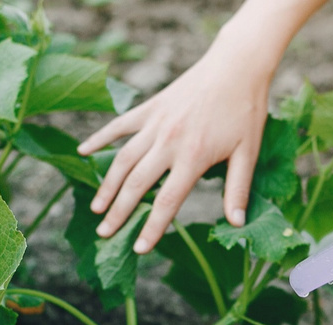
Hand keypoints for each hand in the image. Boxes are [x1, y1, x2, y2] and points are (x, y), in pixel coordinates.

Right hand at [77, 36, 270, 253]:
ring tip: (96, 208)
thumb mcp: (248, 152)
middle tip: (105, 234)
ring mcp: (155, 123)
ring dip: (107, 185)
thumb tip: (237, 223)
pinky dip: (100, 138)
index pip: (167, 201)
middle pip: (136, 184)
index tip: (140, 249)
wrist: (237, 66)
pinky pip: (119, 126)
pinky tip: (83, 152)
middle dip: (118, 212)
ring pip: (123, 159)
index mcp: (193, 157)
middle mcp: (168, 142)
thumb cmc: (246, 110)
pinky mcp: (150, 107)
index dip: (152, 228)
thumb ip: (238, 189)